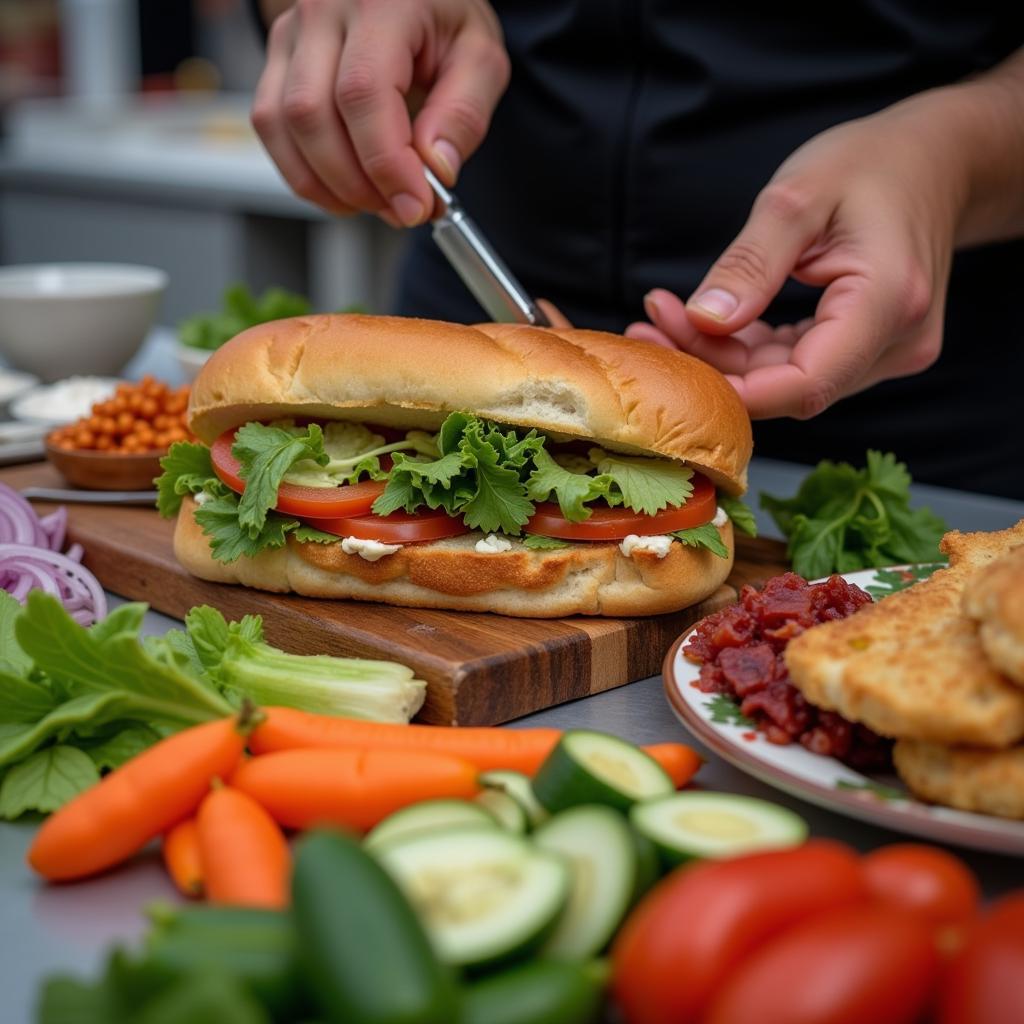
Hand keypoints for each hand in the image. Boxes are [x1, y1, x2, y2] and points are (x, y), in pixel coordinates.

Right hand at [251, 0, 509, 225]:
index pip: (364, 93)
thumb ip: (464, 113)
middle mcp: (324, 10)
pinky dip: (305, 174)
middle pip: (313, 115)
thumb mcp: (480, 56)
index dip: (386, 163)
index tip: (415, 204)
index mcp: (381, 3)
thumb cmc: (443, 15)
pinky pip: (271, 129)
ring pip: (283, 126)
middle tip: (401, 209)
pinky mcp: (277, 60)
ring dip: (329, 184)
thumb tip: (436, 169)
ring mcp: (292, 34)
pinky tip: (344, 188)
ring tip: (377, 201)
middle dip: (358, 183)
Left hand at [626, 89, 976, 418]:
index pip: (805, 384)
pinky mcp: (868, 349)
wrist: (934, 160)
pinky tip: (705, 322)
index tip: (670, 367)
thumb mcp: (797, 196)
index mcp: (887, 302)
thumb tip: (703, 321)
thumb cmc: (872, 163)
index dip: (734, 391)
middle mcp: (896, 342)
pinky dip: (749, 349)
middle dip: (713, 364)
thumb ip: (750, 263)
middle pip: (789, 386)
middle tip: (649, 325)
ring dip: (724, 357)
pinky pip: (797, 364)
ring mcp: (886, 351)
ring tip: (665, 315)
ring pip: (788, 380)